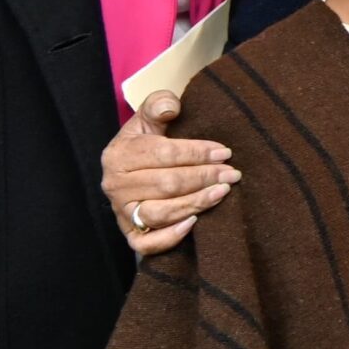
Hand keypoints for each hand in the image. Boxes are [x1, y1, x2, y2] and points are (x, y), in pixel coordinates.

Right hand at [101, 91, 238, 257]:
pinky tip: (195, 223)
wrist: (131, 172)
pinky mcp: (129, 234)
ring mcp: (121, 212)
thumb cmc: (147, 143)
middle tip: (232, 174)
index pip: (161, 154)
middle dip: (204, 178)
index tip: (225, 152)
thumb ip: (158, 104)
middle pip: (166, 184)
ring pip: (160, 213)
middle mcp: (115, 185)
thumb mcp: (148, 119)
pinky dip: (170, 237)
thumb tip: (171, 107)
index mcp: (119, 154)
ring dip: (196, 203)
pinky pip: (146, 243)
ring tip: (223, 192)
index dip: (196, 153)